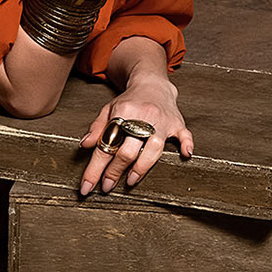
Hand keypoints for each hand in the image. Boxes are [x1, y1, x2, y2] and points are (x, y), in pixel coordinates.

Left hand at [78, 74, 192, 195]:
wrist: (152, 84)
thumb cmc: (129, 101)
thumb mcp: (108, 109)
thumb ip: (97, 128)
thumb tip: (85, 146)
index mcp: (122, 113)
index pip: (105, 145)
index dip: (95, 168)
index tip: (86, 186)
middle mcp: (142, 117)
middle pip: (128, 150)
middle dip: (114, 172)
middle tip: (106, 187)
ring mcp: (161, 121)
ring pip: (153, 149)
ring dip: (141, 168)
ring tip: (129, 181)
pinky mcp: (177, 123)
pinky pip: (185, 135)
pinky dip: (186, 145)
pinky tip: (185, 155)